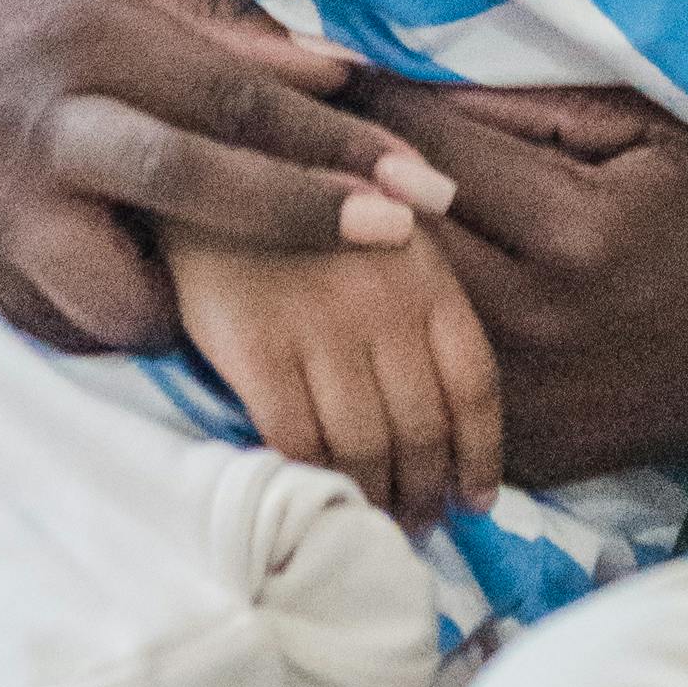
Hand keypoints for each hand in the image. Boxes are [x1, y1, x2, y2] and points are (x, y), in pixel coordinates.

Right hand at [0, 0, 450, 356]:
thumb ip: (219, 16)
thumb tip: (337, 72)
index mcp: (87, 29)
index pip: (234, 94)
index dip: (335, 143)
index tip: (421, 183)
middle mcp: (44, 124)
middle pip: (190, 187)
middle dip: (303, 220)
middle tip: (398, 239)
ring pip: (127, 299)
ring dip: (195, 305)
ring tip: (222, 276)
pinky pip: (75, 331)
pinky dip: (121, 321)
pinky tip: (139, 280)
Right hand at [173, 223, 504, 524]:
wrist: (206, 164)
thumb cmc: (305, 201)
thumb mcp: (385, 224)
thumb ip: (422, 290)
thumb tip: (454, 397)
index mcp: (426, 274)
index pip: (474, 384)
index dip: (481, 455)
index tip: (477, 499)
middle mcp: (382, 303)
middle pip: (422, 428)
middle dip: (426, 490)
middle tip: (420, 522)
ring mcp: (318, 325)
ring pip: (363, 446)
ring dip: (376, 498)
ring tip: (375, 520)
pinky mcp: (255, 347)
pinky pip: (296, 439)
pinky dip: (312, 477)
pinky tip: (319, 493)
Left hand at [341, 77, 687, 496]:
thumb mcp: (656, 131)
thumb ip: (533, 104)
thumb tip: (410, 68)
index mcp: (576, 233)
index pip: (428, 149)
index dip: (367, 97)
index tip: (316, 59)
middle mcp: (541, 323)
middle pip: (389, 238)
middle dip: (336, 175)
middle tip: (290, 125)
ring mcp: (529, 399)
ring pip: (396, 317)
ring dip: (350, 259)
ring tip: (306, 199)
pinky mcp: (527, 448)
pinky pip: (430, 384)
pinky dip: (397, 338)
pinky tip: (359, 292)